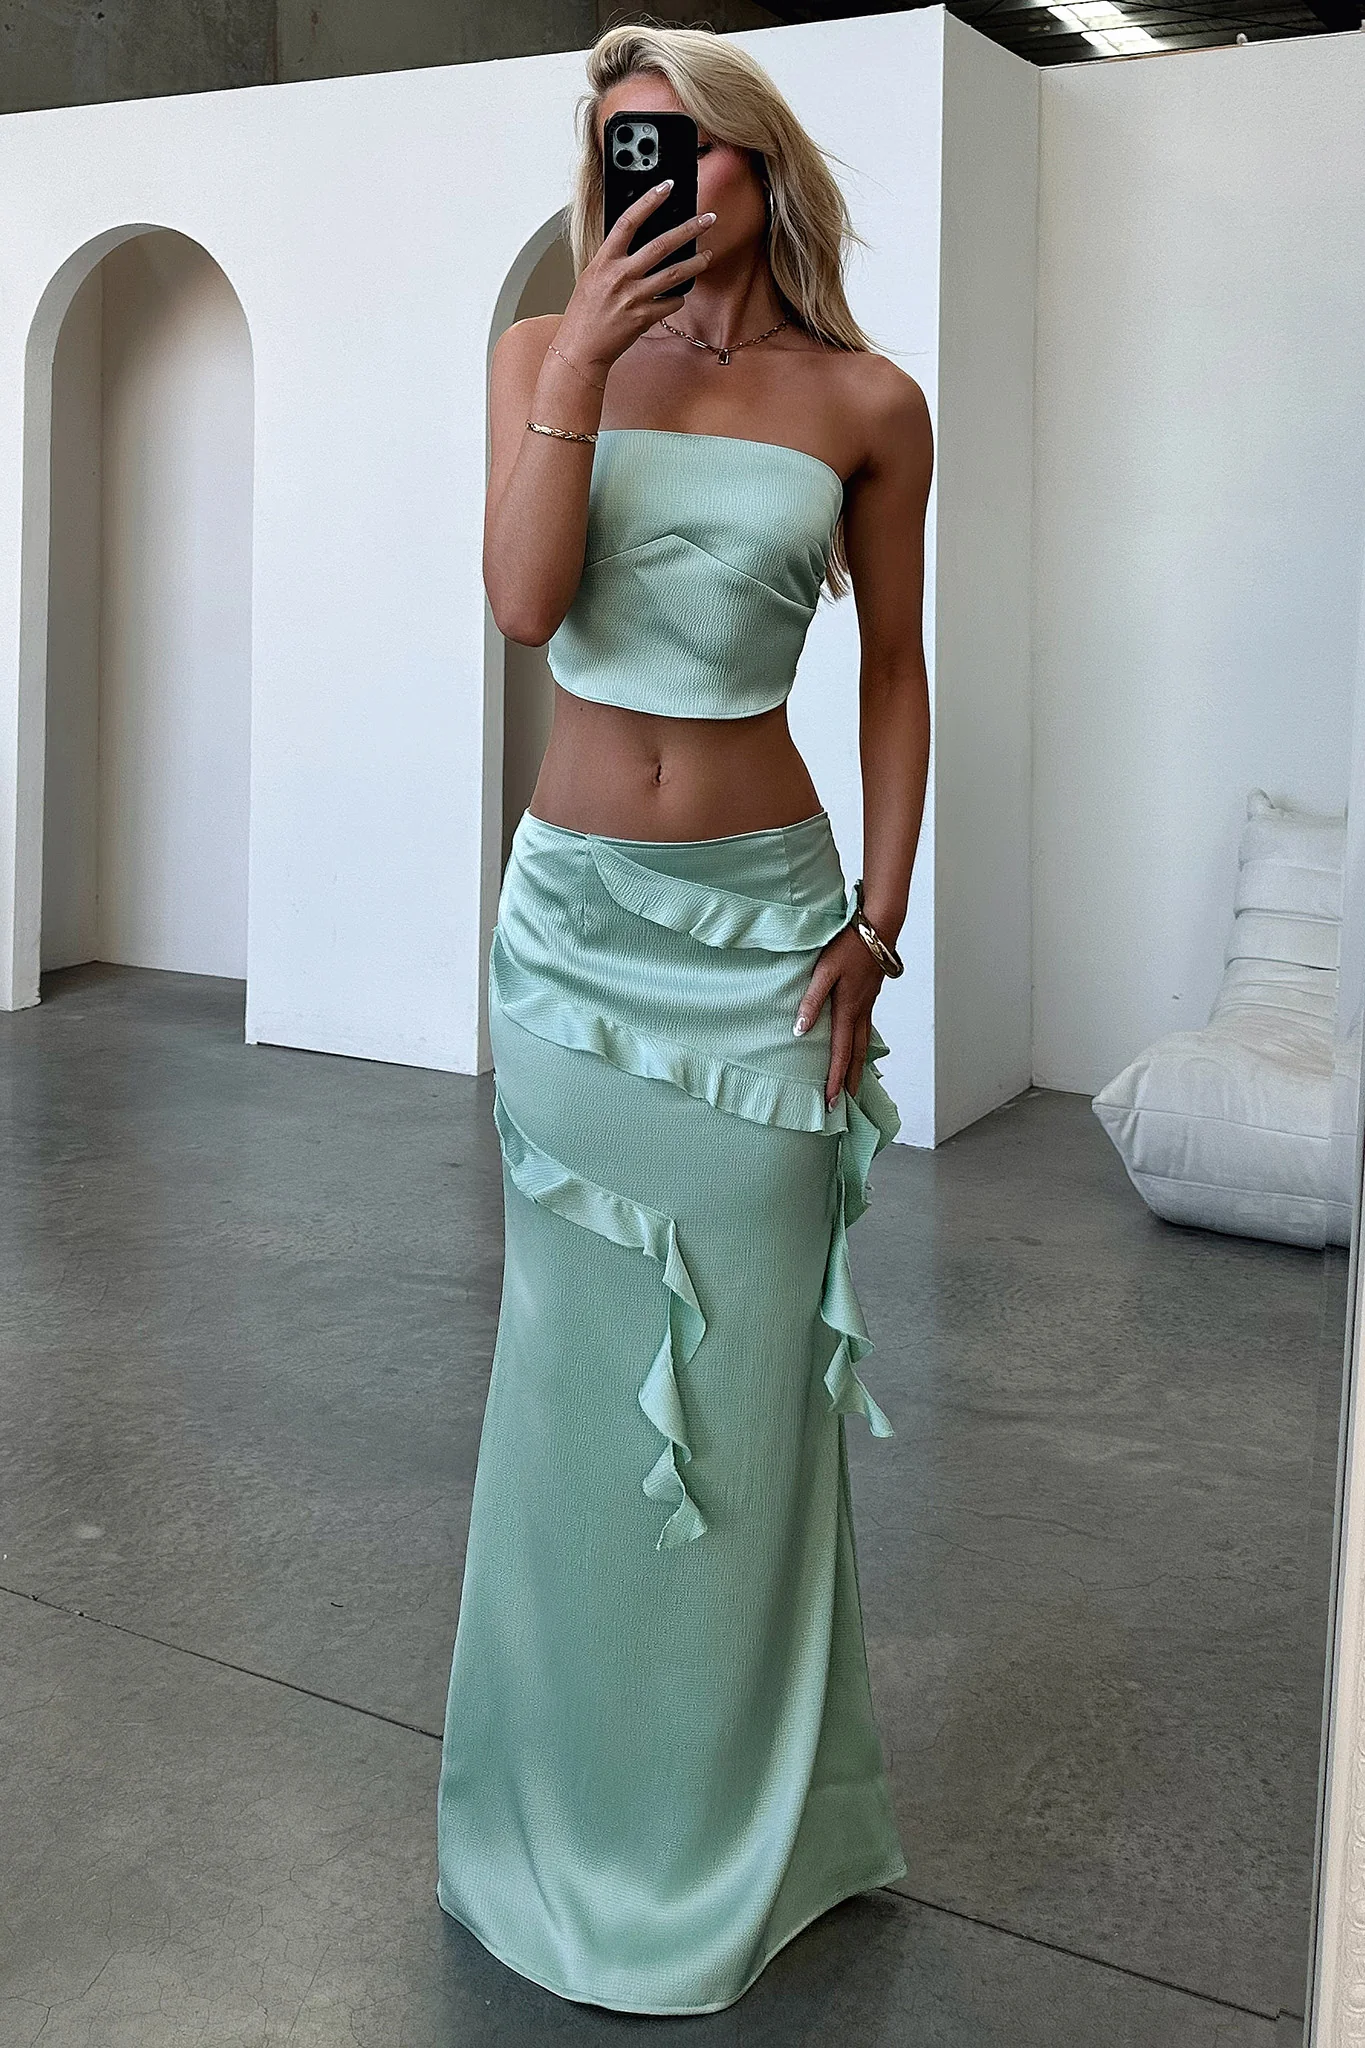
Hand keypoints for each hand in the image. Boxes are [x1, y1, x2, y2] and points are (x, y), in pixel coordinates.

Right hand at [553, 183, 714, 380]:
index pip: (629, 221)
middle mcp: (620, 275)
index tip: (667, 187)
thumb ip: (612, 259)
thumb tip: (635, 244)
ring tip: (707, 255)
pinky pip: (670, 303)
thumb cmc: (584, 314)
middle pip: (662, 244)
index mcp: (604, 260)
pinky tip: (680, 295)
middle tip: (707, 219)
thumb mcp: (592, 277)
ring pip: (674, 274)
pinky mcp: (643, 317)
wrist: (580, 348)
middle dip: (689, 229)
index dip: (649, 201)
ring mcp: (633, 297)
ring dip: (696, 263)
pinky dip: (677, 299)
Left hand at [794, 924, 885, 1110]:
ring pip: (863, 1043)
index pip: (840, 1054)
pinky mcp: (869, 995)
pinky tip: (857, 1047)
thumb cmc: (848, 946)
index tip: (830, 1103)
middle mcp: (861, 1012)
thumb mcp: (824, 971)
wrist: (879, 927)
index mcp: (848, 1010)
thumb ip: (811, 1001)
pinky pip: (865, 1028)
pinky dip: (861, 1045)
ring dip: (857, 1066)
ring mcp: (868, 1004)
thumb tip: (799, 1032)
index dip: (834, 1080)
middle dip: (849, 1081)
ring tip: (853, 1084)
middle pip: (856, 1055)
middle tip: (845, 1104)